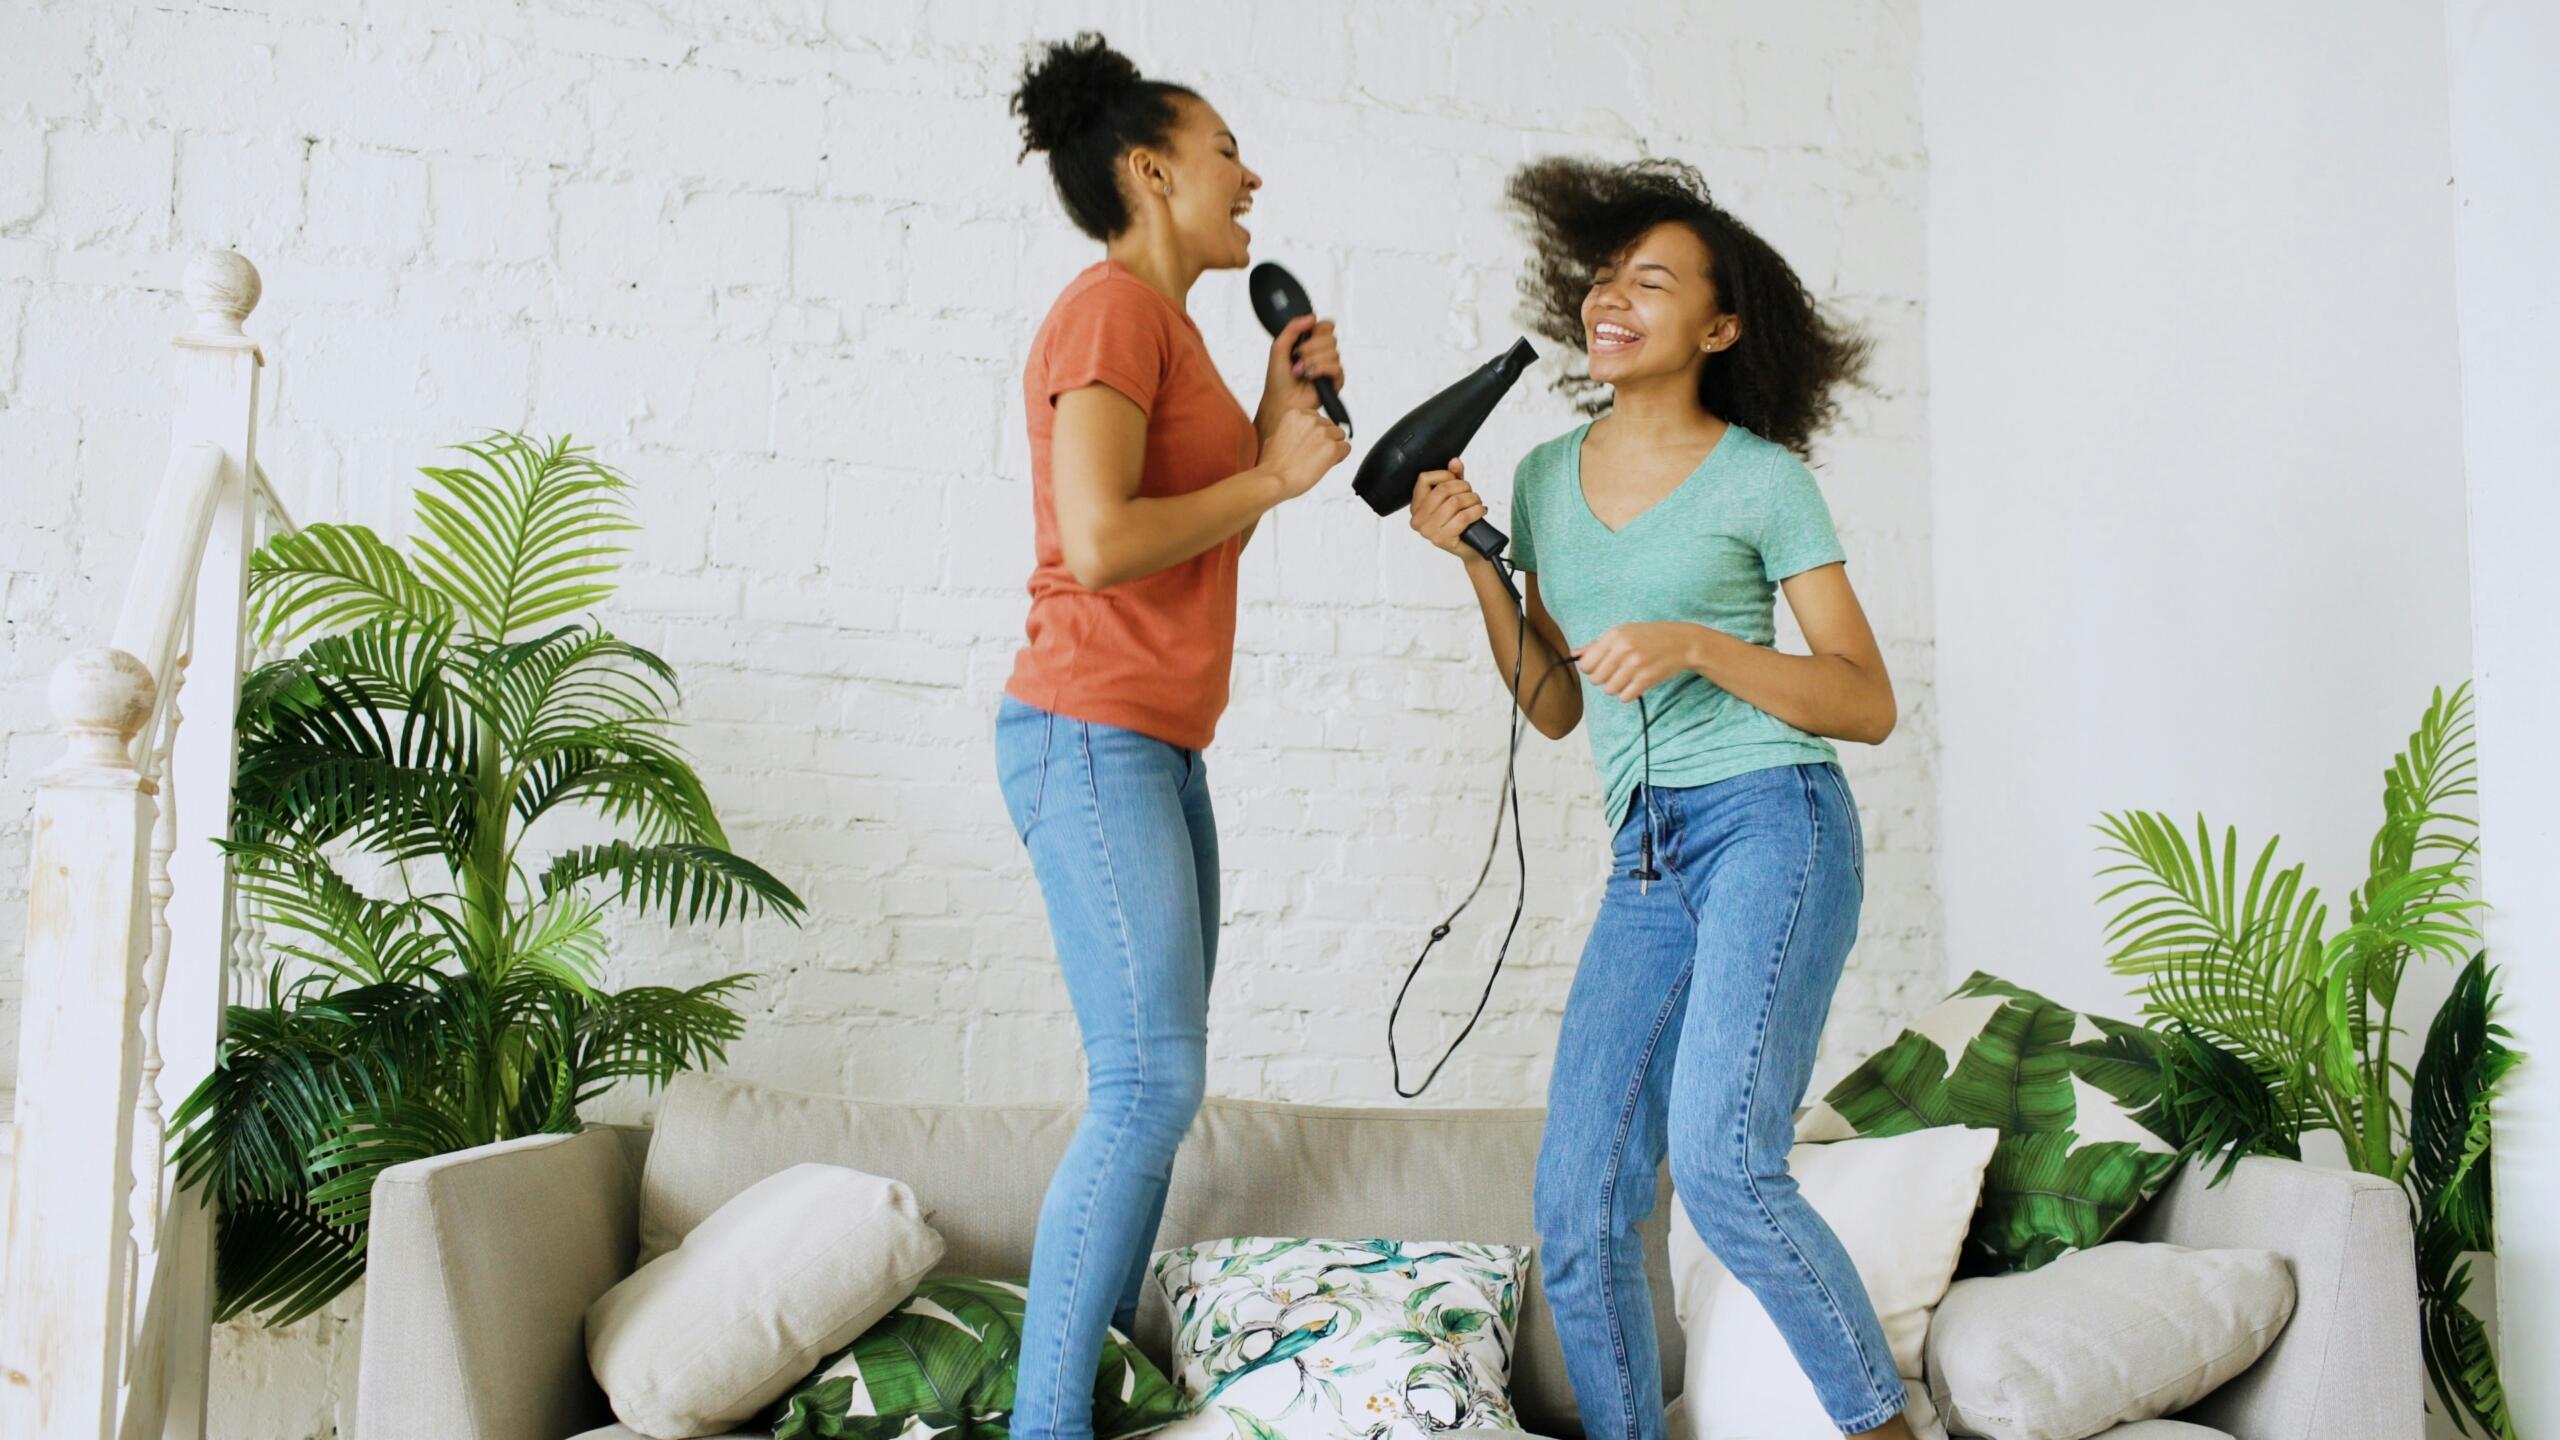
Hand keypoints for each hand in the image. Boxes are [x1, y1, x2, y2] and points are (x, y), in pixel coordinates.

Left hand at [1259, 314, 1342, 429]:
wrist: (1280, 402)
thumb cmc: (1278, 380)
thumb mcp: (1279, 347)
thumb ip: (1293, 328)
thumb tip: (1312, 316)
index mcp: (1311, 343)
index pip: (1326, 326)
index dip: (1317, 329)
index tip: (1304, 337)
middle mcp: (1322, 353)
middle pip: (1331, 337)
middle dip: (1311, 347)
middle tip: (1298, 356)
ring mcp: (1329, 367)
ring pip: (1333, 352)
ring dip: (1312, 361)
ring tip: (1300, 370)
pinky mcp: (1335, 381)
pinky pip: (1337, 368)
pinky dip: (1320, 370)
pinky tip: (1310, 376)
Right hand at [1261, 407, 1349, 499]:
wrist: (1273, 480)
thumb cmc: (1273, 464)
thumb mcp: (1276, 437)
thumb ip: (1291, 430)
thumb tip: (1299, 433)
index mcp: (1296, 414)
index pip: (1317, 418)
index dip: (1316, 433)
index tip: (1310, 444)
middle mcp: (1311, 420)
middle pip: (1330, 426)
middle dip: (1325, 440)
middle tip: (1315, 455)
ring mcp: (1323, 433)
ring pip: (1340, 436)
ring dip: (1334, 447)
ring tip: (1321, 460)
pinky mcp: (1332, 447)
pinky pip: (1346, 448)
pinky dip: (1340, 457)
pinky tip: (1328, 464)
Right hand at [1408, 460, 1489, 559]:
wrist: (1471, 548)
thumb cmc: (1461, 521)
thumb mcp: (1456, 494)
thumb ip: (1454, 477)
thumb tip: (1454, 461)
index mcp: (1416, 506)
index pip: (1424, 479)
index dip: (1444, 474)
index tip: (1456, 480)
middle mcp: (1417, 519)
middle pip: (1442, 490)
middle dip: (1463, 487)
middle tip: (1472, 493)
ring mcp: (1428, 531)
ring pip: (1454, 502)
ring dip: (1472, 499)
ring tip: (1477, 503)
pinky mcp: (1441, 539)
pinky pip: (1463, 516)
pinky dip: (1477, 510)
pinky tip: (1481, 510)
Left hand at [1574, 622, 1708, 702]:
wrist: (1682, 642)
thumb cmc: (1650, 637)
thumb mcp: (1624, 632)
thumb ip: (1597, 644)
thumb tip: (1574, 654)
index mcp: (1614, 635)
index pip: (1585, 664)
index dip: (1590, 669)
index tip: (1600, 667)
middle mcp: (1623, 649)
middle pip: (1595, 679)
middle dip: (1603, 679)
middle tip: (1616, 673)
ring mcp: (1635, 665)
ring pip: (1609, 690)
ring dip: (1616, 688)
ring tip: (1626, 678)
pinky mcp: (1646, 679)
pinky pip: (1624, 697)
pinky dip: (1628, 694)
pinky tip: (1635, 684)